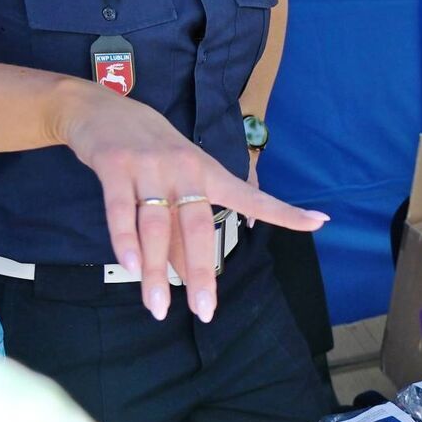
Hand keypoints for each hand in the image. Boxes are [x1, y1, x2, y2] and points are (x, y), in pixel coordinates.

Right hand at [58, 86, 326, 323]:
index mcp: (208, 172)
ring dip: (156, 269)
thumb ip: (183, 227)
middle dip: (202, 272)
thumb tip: (190, 276)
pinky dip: (125, 240)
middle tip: (204, 312)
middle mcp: (185, 169)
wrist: (101, 109)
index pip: (251, 196)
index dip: (284, 212)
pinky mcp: (115, 165)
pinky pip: (121, 209)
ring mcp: (149, 166)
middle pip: (198, 225)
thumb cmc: (149, 153)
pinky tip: (131, 269)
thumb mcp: (177, 182)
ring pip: (156, 225)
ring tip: (158, 306)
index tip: (319, 222)